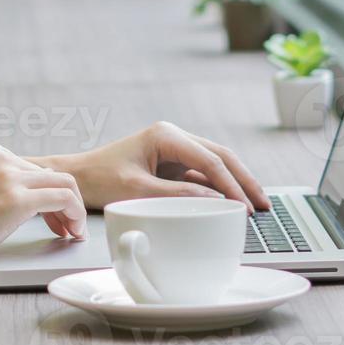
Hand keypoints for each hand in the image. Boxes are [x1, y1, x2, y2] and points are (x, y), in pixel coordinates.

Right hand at [0, 140, 86, 276]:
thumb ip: (3, 182)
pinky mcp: (17, 198)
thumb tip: (40, 191)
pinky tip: (73, 232)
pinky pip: (64, 198)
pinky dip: (76, 215)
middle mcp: (1, 156)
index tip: (52, 217)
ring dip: (74, 210)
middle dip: (64, 204)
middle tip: (66, 228)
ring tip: (73, 232)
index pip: (36, 168)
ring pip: (65, 184)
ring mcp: (9, 176)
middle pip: (52, 175)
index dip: (48, 193)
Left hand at [58, 121, 269, 213]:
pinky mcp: (172, 166)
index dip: (231, 185)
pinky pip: (203, 176)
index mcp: (166, 136)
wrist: (78, 178)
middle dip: (244, 181)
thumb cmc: (101, 180)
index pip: (210, 160)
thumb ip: (177, 196)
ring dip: (235, 185)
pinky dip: (219, 190)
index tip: (245, 208)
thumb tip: (217, 203)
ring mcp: (175, 151)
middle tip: (264, 205)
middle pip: (221, 157)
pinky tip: (232, 205)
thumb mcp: (137, 190)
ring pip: (216, 165)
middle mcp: (174, 138)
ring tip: (256, 206)